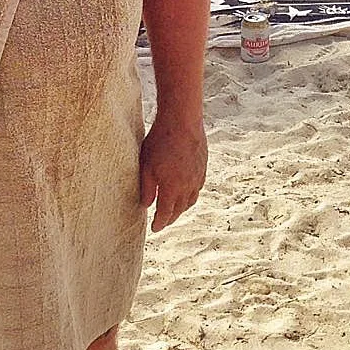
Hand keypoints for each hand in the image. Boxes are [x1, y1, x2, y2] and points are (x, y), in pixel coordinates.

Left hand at [139, 113, 206, 232]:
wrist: (182, 121)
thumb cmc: (160, 142)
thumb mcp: (146, 166)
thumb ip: (147, 188)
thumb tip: (146, 205)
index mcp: (172, 189)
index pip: (166, 213)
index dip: (160, 223)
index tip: (155, 229)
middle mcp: (188, 187)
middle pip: (180, 209)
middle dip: (171, 218)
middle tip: (163, 222)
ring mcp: (198, 177)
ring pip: (191, 200)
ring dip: (182, 208)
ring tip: (174, 209)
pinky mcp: (203, 166)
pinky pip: (198, 187)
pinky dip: (190, 194)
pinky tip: (186, 191)